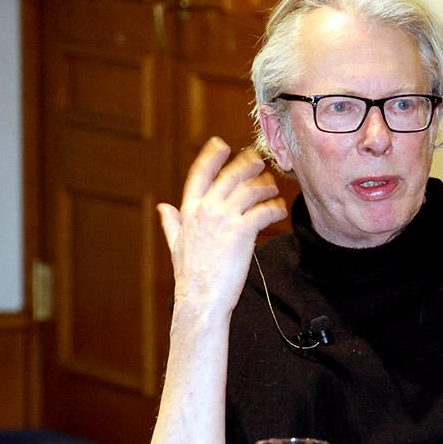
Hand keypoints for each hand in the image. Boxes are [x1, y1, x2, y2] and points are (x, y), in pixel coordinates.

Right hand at [157, 137, 287, 316]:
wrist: (201, 299)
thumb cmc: (191, 276)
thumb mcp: (175, 245)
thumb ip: (171, 223)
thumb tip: (163, 207)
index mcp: (189, 211)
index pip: (199, 174)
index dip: (211, 156)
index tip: (221, 144)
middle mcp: (206, 210)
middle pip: (230, 176)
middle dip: (247, 164)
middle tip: (259, 160)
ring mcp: (224, 219)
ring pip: (250, 190)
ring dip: (265, 186)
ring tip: (273, 188)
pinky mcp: (243, 232)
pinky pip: (264, 210)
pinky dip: (275, 208)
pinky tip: (280, 210)